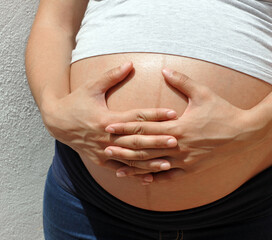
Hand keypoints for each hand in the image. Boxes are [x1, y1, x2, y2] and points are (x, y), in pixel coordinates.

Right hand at [41, 62, 177, 183]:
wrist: (57, 122)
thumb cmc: (77, 101)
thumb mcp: (91, 86)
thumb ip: (111, 76)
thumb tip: (130, 63)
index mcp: (105, 119)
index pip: (135, 117)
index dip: (155, 115)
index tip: (173, 113)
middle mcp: (105, 137)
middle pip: (136, 140)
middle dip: (156, 141)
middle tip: (176, 140)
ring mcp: (103, 151)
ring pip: (130, 159)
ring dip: (149, 162)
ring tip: (168, 163)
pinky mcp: (101, 160)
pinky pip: (120, 168)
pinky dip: (135, 174)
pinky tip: (150, 178)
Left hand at [105, 68, 265, 182]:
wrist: (243, 134)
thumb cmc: (223, 111)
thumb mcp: (203, 93)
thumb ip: (182, 81)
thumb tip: (165, 69)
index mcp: (178, 127)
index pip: (146, 129)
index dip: (126, 128)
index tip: (109, 127)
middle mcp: (178, 146)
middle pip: (145, 149)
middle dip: (124, 148)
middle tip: (105, 147)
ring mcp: (185, 161)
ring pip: (154, 166)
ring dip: (135, 167)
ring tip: (117, 168)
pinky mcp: (192, 169)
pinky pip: (170, 177)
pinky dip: (155, 178)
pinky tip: (143, 180)